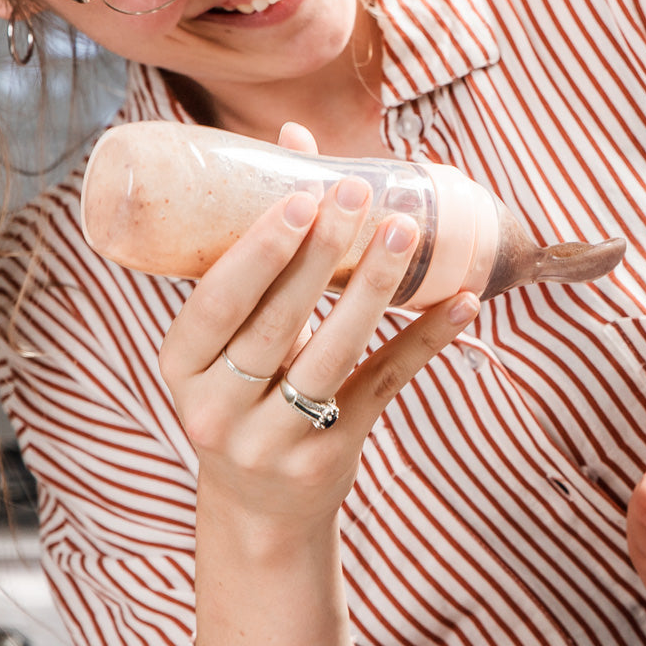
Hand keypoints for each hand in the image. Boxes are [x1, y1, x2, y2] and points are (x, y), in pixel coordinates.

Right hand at [159, 121, 479, 523]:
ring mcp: (273, 440)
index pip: (216, 303)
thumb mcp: (234, 334)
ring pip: (333, 353)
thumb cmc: (244, 390)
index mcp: (182, 367)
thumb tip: (295, 137)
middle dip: (320, 253)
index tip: (301, 197)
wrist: (259, 507)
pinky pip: (383, 386)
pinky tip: (462, 302)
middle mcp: (216, 410)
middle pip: (277, 322)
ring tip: (405, 230)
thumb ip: (263, 243)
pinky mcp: (330, 455)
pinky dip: (425, 340)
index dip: (258, 251)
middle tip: (359, 194)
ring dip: (375, 287)